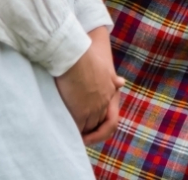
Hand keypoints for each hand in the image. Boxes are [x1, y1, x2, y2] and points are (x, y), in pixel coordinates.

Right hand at [54, 27, 124, 143]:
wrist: (75, 56)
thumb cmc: (85, 57)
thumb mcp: (105, 66)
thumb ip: (112, 78)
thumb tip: (122, 82)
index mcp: (110, 92)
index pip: (105, 112)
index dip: (95, 117)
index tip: (87, 119)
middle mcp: (104, 102)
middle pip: (98, 121)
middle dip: (89, 125)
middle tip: (77, 128)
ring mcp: (93, 109)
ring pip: (88, 127)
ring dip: (81, 130)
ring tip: (69, 131)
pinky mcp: (81, 113)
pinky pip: (78, 129)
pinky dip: (73, 132)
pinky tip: (65, 132)